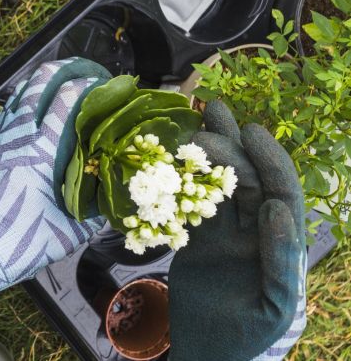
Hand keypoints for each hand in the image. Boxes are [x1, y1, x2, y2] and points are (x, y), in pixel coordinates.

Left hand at [0, 58, 111, 326]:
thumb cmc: (14, 245)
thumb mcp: (67, 234)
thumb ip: (95, 213)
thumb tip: (114, 200)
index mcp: (41, 151)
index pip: (67, 99)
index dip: (89, 84)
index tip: (107, 83)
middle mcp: (16, 136)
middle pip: (39, 82)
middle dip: (64, 69)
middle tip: (84, 71)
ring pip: (18, 95)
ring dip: (41, 83)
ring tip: (61, 84)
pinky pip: (5, 114)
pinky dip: (22, 104)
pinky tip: (31, 114)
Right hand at [169, 100, 306, 360]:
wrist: (205, 353)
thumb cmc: (245, 338)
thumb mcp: (273, 306)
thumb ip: (280, 259)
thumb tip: (276, 210)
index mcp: (279, 246)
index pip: (280, 193)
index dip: (270, 161)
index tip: (251, 133)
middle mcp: (255, 233)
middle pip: (248, 180)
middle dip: (233, 146)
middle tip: (210, 117)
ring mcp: (225, 235)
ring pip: (219, 186)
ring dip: (210, 153)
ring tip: (197, 119)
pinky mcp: (197, 240)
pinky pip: (191, 205)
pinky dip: (184, 181)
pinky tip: (173, 157)